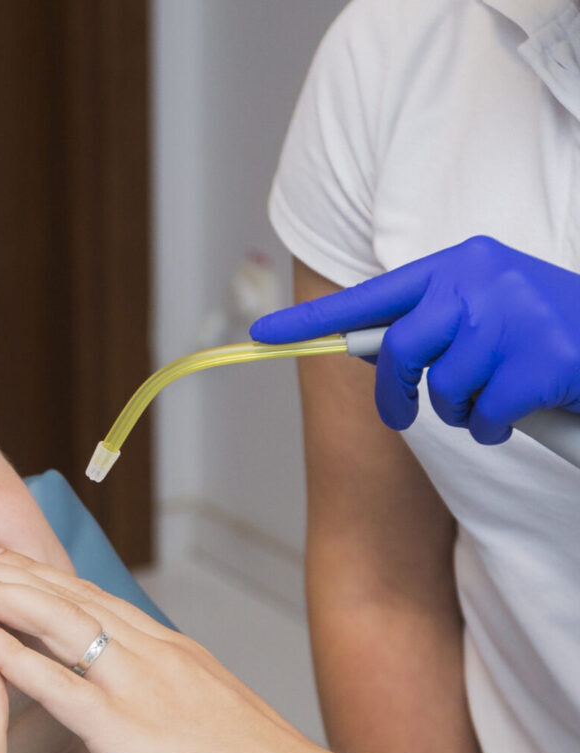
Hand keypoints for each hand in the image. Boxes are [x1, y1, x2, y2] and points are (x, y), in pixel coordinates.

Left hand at [0, 539, 374, 752]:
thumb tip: (123, 691)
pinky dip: (12, 655)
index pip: (78, 595)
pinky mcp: (131, 732)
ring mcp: (140, 687)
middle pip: (56, 594)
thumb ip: (158, 693)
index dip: (23, 571)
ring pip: (53, 622)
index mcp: (162, 648)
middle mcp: (148, 652)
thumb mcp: (202, 714)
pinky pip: (61, 685)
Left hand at [251, 235, 579, 443]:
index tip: (263, 334)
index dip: (316, 320)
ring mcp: (518, 316)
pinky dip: (495, 428)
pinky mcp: (546, 359)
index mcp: (464, 264)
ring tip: (496, 398)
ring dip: (463, 410)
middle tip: (403, 414)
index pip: (374, 295)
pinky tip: (521, 413)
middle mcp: (486, 280)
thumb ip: (429, 322)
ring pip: (446, 389)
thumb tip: (360, 345)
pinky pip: (486, 415)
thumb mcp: (487, 313)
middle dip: (397, 393)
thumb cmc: (550, 334)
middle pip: (401, 350)